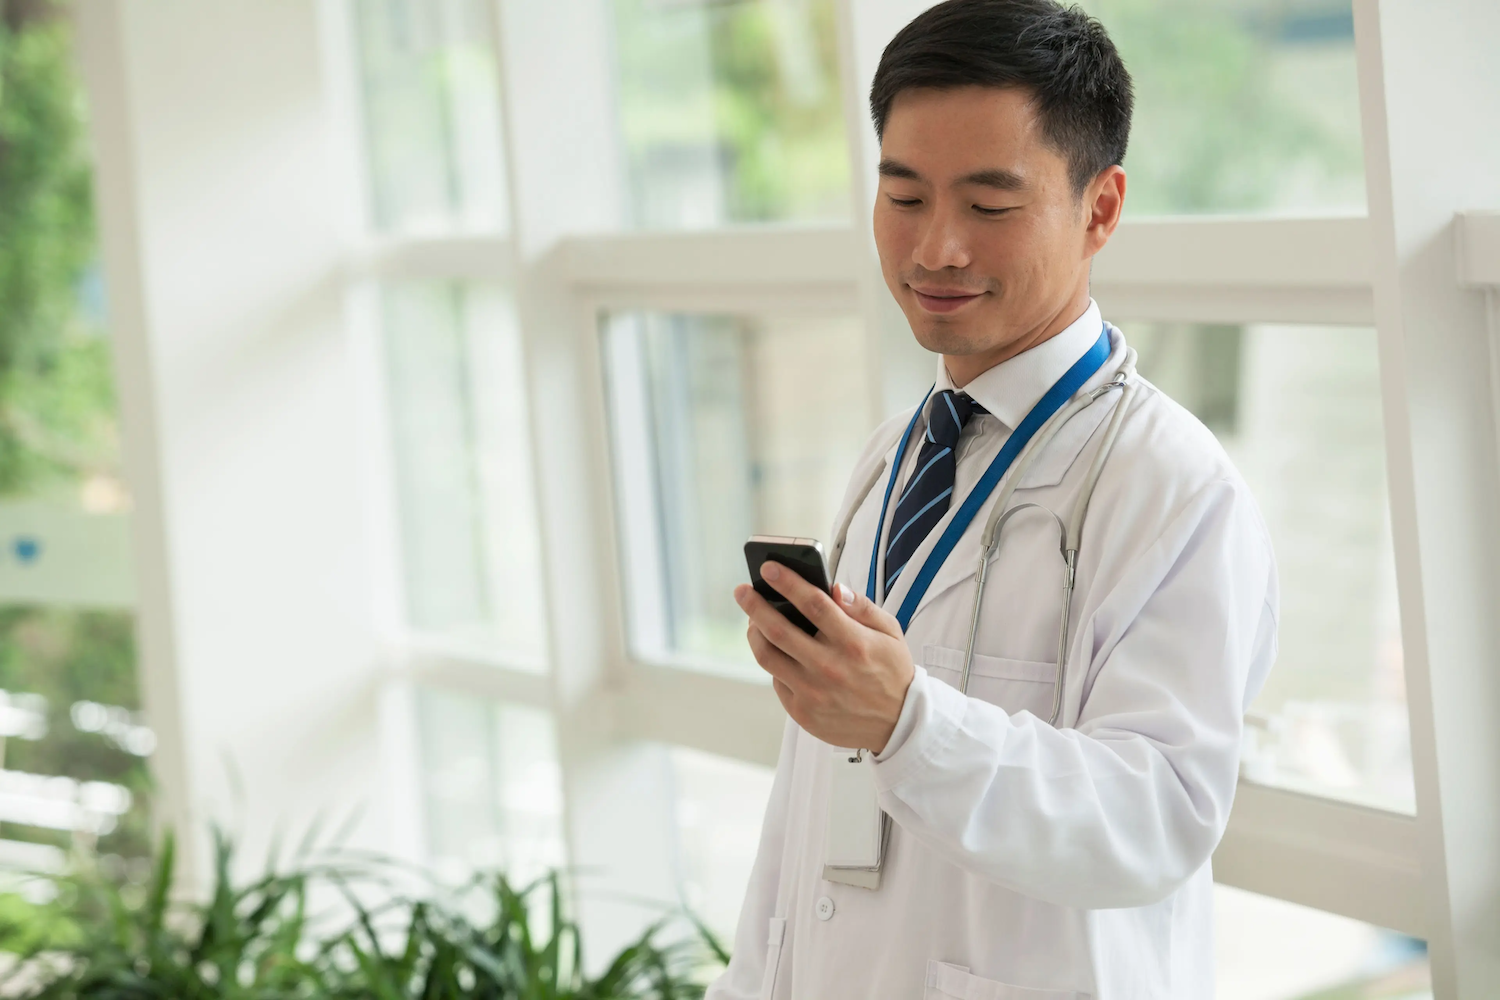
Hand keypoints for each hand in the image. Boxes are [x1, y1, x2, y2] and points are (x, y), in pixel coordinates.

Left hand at [734, 563, 914, 752]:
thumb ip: (863, 607)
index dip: (787, 582)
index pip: (813, 604)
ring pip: (768, 656)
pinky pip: (777, 680)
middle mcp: (830, 668)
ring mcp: (813, 693)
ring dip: (754, 633)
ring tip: (753, 620)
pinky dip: (774, 661)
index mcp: (854, 643)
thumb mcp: (890, 633)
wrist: (899, 724)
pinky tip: (777, 650)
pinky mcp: (803, 712)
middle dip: (755, 605)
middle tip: (743, 591)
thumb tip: (835, 588)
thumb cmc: (892, 672)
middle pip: (778, 630)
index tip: (769, 568)